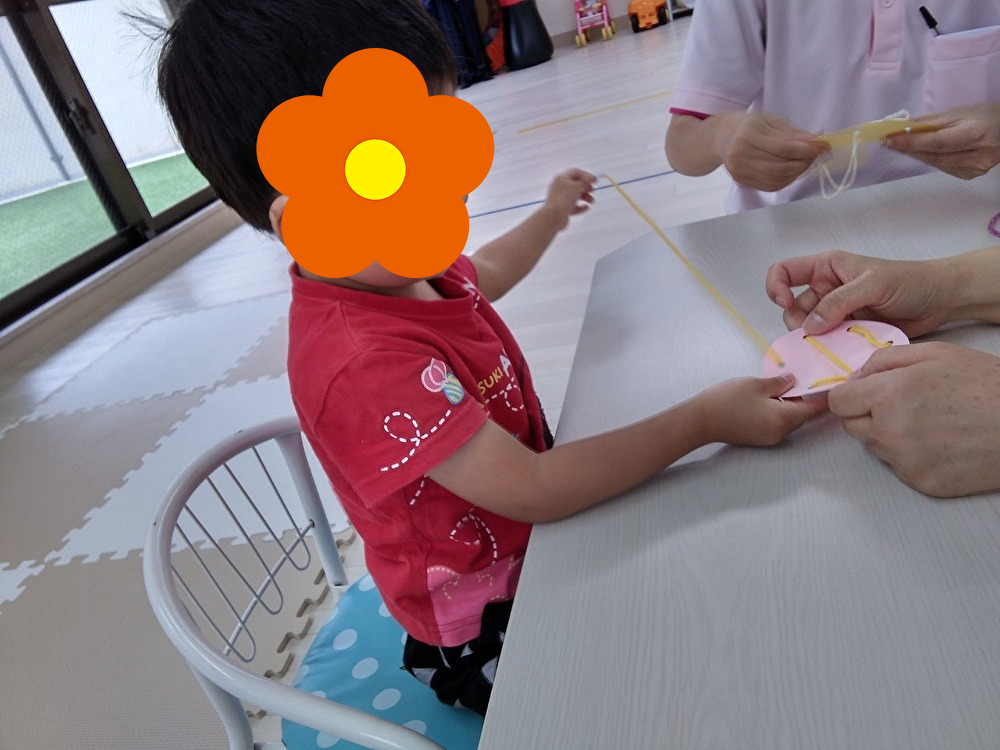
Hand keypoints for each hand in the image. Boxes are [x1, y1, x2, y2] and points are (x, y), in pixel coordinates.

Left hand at [541, 168, 596, 230]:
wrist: (554, 216)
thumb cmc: (565, 198)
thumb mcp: (577, 186)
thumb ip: (585, 182)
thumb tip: (590, 179)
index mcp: (561, 178)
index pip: (575, 172)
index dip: (586, 175)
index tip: (595, 181)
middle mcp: (559, 187)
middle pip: (575, 184)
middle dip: (586, 187)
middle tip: (593, 191)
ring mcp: (560, 198)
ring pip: (574, 196)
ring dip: (585, 197)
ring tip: (592, 201)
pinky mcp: (561, 209)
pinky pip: (573, 206)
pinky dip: (580, 206)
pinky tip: (586, 208)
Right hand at [700, 374, 827, 446]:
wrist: (700, 421)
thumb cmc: (727, 400)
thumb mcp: (756, 384)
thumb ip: (779, 382)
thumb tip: (793, 380)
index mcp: (784, 419)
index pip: (814, 409)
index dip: (824, 397)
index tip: (834, 385)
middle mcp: (781, 432)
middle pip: (802, 415)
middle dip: (805, 399)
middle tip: (804, 379)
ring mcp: (769, 437)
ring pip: (789, 419)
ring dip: (790, 405)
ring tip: (782, 387)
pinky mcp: (758, 438)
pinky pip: (777, 423)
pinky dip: (779, 411)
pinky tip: (768, 398)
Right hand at [715, 111, 828, 191]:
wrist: (721, 137)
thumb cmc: (749, 125)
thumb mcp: (771, 121)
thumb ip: (794, 133)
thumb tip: (817, 142)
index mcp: (748, 134)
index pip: (783, 148)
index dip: (806, 150)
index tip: (822, 147)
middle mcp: (740, 155)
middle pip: (780, 166)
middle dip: (804, 163)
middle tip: (816, 156)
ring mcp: (739, 171)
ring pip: (777, 179)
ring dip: (797, 173)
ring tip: (805, 162)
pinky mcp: (741, 181)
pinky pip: (770, 186)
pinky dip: (786, 180)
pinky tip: (792, 171)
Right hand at [765, 250, 949, 336]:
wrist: (940, 300)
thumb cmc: (908, 281)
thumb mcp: (872, 284)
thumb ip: (839, 302)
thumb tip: (810, 326)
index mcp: (825, 269)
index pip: (784, 272)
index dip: (776, 287)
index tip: (785, 304)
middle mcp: (825, 290)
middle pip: (793, 309)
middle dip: (799, 323)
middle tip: (815, 336)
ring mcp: (835, 313)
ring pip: (809, 331)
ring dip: (815, 340)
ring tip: (832, 346)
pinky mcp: (847, 333)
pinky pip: (828, 344)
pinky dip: (828, 351)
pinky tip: (839, 355)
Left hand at [829, 342, 999, 496]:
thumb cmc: (987, 386)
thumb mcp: (934, 354)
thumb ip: (884, 361)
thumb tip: (855, 377)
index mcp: (890, 394)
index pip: (838, 402)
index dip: (849, 395)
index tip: (861, 394)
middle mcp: (891, 430)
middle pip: (851, 426)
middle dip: (867, 414)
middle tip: (902, 404)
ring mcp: (905, 460)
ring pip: (875, 446)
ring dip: (889, 434)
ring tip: (929, 421)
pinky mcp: (921, 482)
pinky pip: (898, 467)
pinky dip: (911, 455)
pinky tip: (939, 441)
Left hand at [884, 103, 999, 179]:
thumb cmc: (987, 116)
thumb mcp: (961, 113)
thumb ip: (931, 122)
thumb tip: (903, 127)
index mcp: (977, 135)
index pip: (937, 142)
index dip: (911, 142)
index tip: (889, 139)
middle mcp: (978, 156)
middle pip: (935, 156)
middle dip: (909, 149)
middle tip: (888, 142)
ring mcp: (975, 169)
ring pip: (937, 163)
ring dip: (917, 155)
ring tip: (899, 146)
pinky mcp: (971, 175)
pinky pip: (944, 167)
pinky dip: (930, 159)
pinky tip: (921, 152)